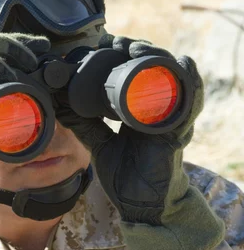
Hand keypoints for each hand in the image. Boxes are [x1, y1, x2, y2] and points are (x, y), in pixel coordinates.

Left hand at [56, 35, 224, 249]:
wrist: (142, 206)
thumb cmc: (127, 176)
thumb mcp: (100, 145)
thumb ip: (85, 125)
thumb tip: (61, 105)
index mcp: (139, 110)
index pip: (134, 73)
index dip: (122, 54)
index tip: (103, 43)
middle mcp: (157, 110)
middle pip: (153, 69)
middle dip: (137, 50)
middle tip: (116, 42)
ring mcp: (170, 119)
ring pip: (171, 78)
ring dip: (157, 59)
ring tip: (134, 49)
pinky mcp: (177, 133)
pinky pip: (188, 104)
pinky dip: (188, 83)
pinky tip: (181, 66)